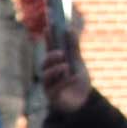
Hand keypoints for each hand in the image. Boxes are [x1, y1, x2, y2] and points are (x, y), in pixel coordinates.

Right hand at [24, 0, 90, 115]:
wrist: (81, 103)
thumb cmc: (77, 82)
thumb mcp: (78, 62)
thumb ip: (74, 47)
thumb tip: (70, 29)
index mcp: (56, 63)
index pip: (50, 47)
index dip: (49, 36)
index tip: (51, 23)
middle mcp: (50, 73)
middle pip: (45, 63)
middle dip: (51, 56)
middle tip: (61, 53)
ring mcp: (50, 85)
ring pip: (46, 76)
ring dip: (56, 69)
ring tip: (65, 66)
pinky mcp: (54, 97)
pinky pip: (56, 88)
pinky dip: (66, 81)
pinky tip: (73, 77)